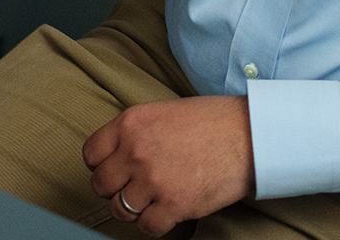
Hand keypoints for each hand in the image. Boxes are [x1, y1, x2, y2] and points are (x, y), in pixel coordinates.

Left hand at [83, 95, 253, 235]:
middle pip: (100, 184)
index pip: (90, 154)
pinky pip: (146, 227)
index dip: (100, 166)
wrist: (248, 135)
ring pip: (120, 209)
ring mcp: (154, 180)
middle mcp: (136, 151)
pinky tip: (164, 214)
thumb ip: (135, 132)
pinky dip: (153, 224)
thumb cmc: (211, 121)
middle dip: (113, 190)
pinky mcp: (174, 204)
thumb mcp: (162, 112)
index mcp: (130, 124)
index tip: (113, 170)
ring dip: (132, 210)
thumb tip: (118, 154)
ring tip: (148, 202)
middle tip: (129, 189)